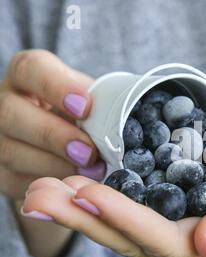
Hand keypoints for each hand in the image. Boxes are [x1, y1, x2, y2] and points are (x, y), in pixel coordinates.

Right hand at [1, 49, 105, 256]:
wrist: (63, 145)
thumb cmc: (83, 116)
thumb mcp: (92, 101)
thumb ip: (103, 101)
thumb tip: (139, 112)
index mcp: (28, 75)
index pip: (32, 69)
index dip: (56, 87)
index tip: (85, 106)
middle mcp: (6, 103)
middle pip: (13, 115)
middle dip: (54, 136)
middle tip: (89, 152)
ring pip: (13, 153)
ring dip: (55, 165)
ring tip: (91, 172)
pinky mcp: (2, 173)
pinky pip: (19, 182)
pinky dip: (51, 185)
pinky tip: (75, 185)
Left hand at [23, 115, 205, 256]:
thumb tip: (205, 247)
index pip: (173, 242)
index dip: (129, 220)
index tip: (87, 192)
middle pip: (141, 242)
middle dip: (90, 220)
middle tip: (39, 195)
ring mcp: (197, 224)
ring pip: (135, 229)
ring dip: (89, 212)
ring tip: (46, 190)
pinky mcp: (189, 203)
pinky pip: (144, 207)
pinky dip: (111, 197)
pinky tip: (81, 183)